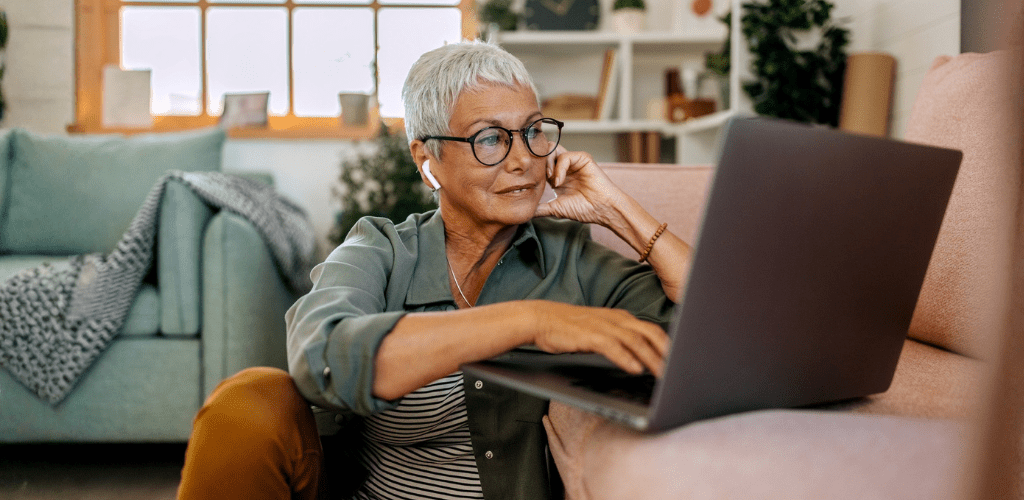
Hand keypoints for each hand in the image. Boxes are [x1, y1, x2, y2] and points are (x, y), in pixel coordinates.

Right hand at [526, 300, 669, 376]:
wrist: (541, 318)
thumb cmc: (570, 328)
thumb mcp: (600, 330)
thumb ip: (619, 339)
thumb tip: (638, 357)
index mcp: (621, 317)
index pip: (652, 330)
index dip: (668, 346)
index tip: (679, 361)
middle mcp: (616, 319)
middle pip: (650, 334)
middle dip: (667, 353)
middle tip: (678, 371)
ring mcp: (604, 326)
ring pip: (636, 342)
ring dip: (652, 359)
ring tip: (663, 375)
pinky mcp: (590, 336)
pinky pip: (613, 347)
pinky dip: (626, 358)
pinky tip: (635, 370)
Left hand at [535, 146, 623, 226]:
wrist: (602, 209)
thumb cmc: (584, 210)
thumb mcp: (556, 209)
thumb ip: (541, 209)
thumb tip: (525, 214)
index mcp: (557, 177)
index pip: (539, 165)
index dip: (533, 171)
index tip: (529, 182)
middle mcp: (564, 167)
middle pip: (544, 154)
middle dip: (538, 164)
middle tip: (539, 178)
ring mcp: (573, 162)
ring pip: (552, 150)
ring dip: (548, 164)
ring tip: (551, 179)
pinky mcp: (582, 158)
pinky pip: (565, 155)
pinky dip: (559, 167)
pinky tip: (560, 181)